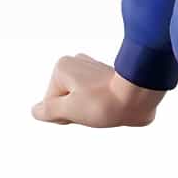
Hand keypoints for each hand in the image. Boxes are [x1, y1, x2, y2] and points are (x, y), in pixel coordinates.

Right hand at [31, 52, 165, 127]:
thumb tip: (37, 110)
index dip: (63, 114)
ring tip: (104, 106)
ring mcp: (91, 70)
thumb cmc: (104, 102)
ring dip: (87, 111)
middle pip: (63, 102)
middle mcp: (76, 63)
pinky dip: (99, 106)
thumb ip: (48, 110)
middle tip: (92, 108)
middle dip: (74, 111)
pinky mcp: (105, 77)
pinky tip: (111, 105)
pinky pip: (92, 99)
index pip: (49, 105)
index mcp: (63, 67)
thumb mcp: (68, 110)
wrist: (140, 96)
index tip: (81, 107)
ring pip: (77, 102)